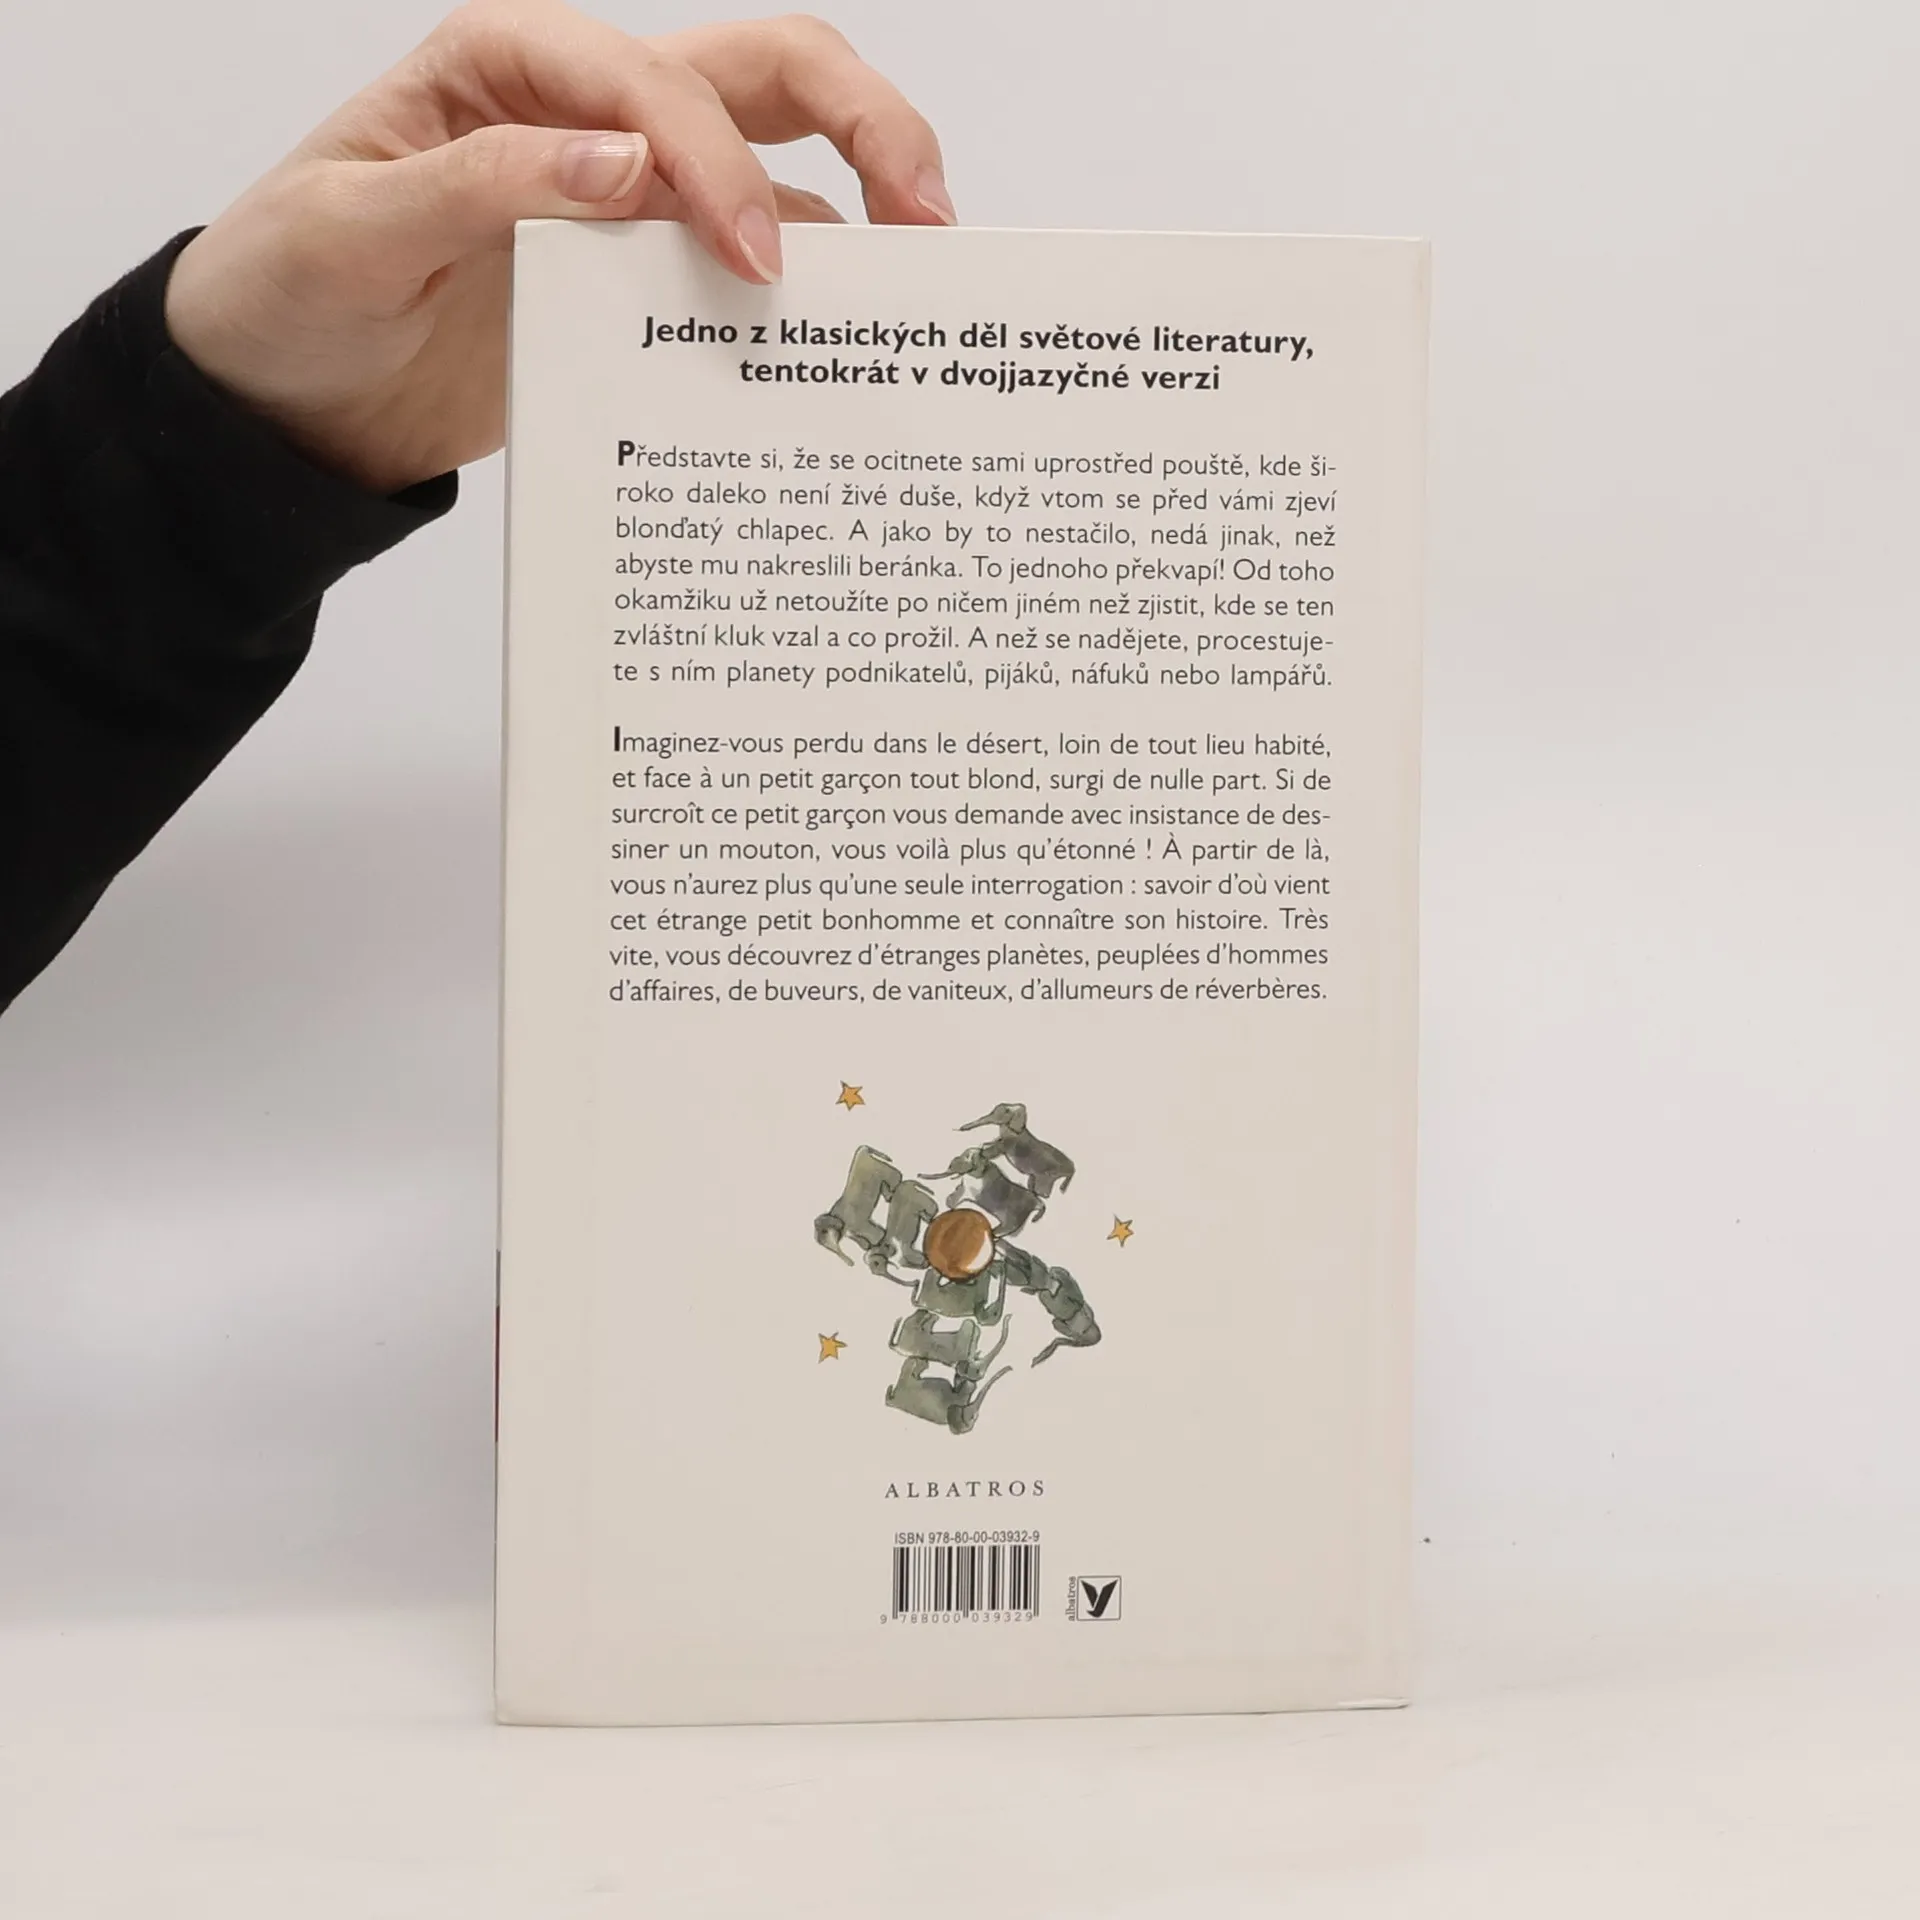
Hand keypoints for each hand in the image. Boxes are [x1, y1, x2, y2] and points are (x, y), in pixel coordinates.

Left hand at [164, 4, 953, 494]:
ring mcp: (629, 198)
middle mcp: (589, 113)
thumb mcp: (353, 232)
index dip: (718, 162)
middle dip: (865, 124)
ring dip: (860, 214)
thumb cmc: (289, 294)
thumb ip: (482, 184)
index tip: (756, 264)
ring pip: (782, 164)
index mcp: (510, 66)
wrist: (283, 401)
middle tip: (930, 216)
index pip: (651, 81)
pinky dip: (804, 307)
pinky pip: (746, 274)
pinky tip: (840, 358)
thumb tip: (623, 161)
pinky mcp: (644, 281)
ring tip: (919, 294)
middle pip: (764, 75)